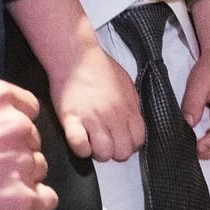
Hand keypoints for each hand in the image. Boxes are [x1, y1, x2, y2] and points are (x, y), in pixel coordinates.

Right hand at [0, 31, 58, 209]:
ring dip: (19, 179)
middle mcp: (15, 127)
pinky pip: (46, 200)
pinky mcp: (23, 202)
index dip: (5, 123)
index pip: (25, 107)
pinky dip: (29, 204)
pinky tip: (1, 205)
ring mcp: (21, 164)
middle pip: (31, 139)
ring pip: (37, 169)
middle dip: (10, 152)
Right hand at [46, 41, 143, 162]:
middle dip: (114, 152)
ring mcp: (92, 119)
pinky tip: (80, 140)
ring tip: (91, 141)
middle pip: (122, 152)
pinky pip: (80, 146)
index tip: (120, 141)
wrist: (75, 56)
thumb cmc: (100, 68)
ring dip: (97, 152)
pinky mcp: (72, 119)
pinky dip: (81, 149)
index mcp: (128, 108)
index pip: (138, 141)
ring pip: (102, 153)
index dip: (129, 145)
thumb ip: (132, 106)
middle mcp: (113, 116)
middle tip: (105, 142)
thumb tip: (132, 123)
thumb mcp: (126, 85)